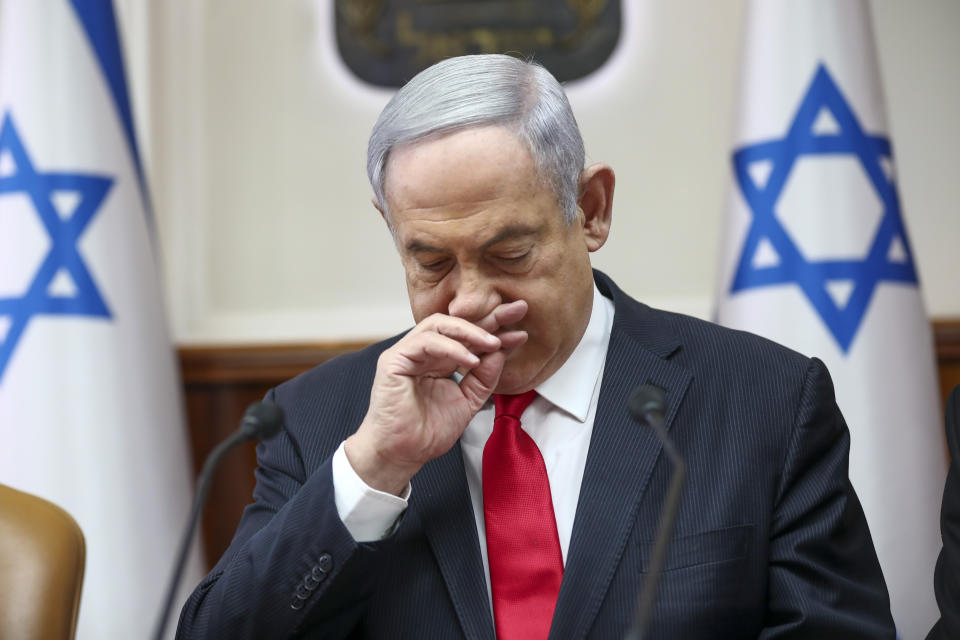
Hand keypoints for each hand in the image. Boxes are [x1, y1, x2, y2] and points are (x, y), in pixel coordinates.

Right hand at [344, 300, 527, 493]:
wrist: (403, 455)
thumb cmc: (427, 432)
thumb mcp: (468, 402)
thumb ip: (483, 378)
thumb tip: (501, 351)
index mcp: (440, 360)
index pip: (469, 337)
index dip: (496, 331)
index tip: (521, 332)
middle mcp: (424, 352)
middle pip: (457, 324)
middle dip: (489, 318)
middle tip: (516, 312)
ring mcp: (408, 353)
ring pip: (439, 325)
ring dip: (470, 332)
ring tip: (494, 343)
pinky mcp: (395, 360)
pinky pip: (426, 342)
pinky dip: (451, 348)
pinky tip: (471, 359)